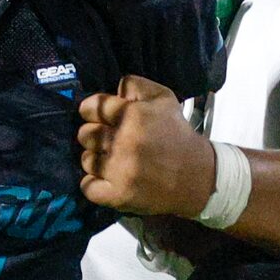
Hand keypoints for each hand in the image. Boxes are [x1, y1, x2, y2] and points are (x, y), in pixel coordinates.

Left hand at [78, 76, 217, 216]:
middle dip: (94, 135)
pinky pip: (87, 187)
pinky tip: (107, 180)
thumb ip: (135, 85)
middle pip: (84, 134)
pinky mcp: (116, 195)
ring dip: (96, 160)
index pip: (91, 107)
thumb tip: (113, 90)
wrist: (195, 175)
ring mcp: (117, 170)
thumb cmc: (176, 134)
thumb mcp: (163, 98)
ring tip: (112, 161)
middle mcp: (121, 141)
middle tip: (109, 141)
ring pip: (86, 159)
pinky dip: (93, 184)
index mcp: (131, 115)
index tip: (100, 118)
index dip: (92, 111)